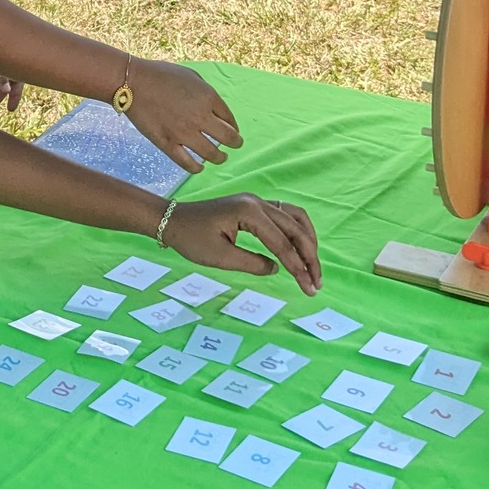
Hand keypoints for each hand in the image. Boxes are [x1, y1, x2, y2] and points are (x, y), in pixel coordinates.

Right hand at [124, 60, 242, 172]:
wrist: (132, 83)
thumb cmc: (161, 75)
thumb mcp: (191, 76)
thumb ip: (206, 92)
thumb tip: (213, 108)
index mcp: (208, 97)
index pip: (230, 118)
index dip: (234, 127)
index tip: (233, 130)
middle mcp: (200, 117)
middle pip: (228, 138)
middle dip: (235, 143)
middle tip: (235, 145)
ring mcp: (184, 133)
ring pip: (211, 154)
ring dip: (220, 157)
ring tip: (220, 158)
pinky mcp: (167, 144)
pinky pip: (187, 163)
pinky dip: (196, 168)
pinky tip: (199, 167)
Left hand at [163, 193, 321, 294]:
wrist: (172, 220)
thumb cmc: (191, 239)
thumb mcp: (220, 258)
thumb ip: (252, 263)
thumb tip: (277, 268)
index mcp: (248, 212)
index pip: (282, 243)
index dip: (298, 267)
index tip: (309, 288)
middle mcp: (257, 202)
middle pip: (295, 229)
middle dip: (309, 257)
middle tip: (316, 283)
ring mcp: (256, 201)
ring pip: (295, 218)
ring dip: (307, 241)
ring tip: (312, 266)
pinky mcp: (253, 205)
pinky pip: (284, 215)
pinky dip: (297, 231)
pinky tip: (300, 248)